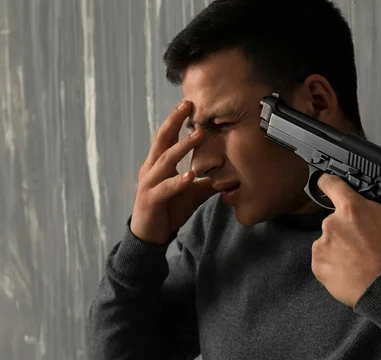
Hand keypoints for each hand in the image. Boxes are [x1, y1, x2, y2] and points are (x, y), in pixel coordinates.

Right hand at [130, 101, 217, 243]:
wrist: (150, 234)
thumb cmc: (169, 208)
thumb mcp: (192, 192)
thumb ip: (207, 181)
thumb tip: (231, 174)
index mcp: (159, 163)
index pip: (167, 136)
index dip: (176, 119)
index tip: (189, 103)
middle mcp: (151, 168)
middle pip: (162, 139)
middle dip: (174, 121)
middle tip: (188, 104)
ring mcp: (149, 183)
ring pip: (165, 161)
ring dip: (182, 147)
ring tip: (197, 135)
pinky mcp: (151, 200)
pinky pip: (166, 188)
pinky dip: (178, 182)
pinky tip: (190, 176)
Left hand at [311, 173, 380, 307]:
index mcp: (352, 208)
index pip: (330, 184)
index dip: (328, 182)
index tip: (326, 183)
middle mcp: (332, 223)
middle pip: (334, 219)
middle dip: (346, 227)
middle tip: (362, 241)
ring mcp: (322, 245)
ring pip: (328, 240)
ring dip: (339, 247)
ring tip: (358, 259)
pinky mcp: (318, 265)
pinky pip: (324, 259)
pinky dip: (334, 264)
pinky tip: (350, 269)